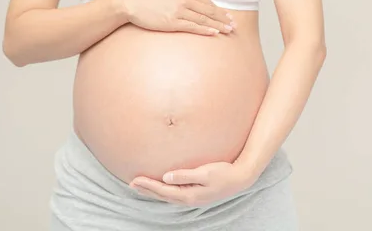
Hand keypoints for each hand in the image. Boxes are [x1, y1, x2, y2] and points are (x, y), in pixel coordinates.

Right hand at [117, 0, 235, 35]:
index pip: (207, 1)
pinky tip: (214, 32)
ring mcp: (179, 10)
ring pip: (204, 19)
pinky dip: (205, 29)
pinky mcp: (173, 21)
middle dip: (223, 18)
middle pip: (209, 10)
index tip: (228, 15)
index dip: (219, 10)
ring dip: (218, 25)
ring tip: (228, 30)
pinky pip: (193, 26)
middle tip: (234, 25)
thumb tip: (197, 3)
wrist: (133, 3)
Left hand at [129, 161, 255, 206]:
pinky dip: (164, 191)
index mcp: (189, 195)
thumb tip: (166, 177)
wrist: (240, 178)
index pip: (163, 191)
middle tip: (131, 183)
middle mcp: (189, 199)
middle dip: (147, 189)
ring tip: (142, 186)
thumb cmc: (223, 173)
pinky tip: (162, 187)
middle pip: (163, 196)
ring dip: (154, 191)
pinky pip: (175, 194)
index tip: (135, 179)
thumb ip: (184, 175)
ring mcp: (193, 198)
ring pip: (168, 196)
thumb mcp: (204, 173)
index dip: (148, 185)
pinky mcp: (196, 194)